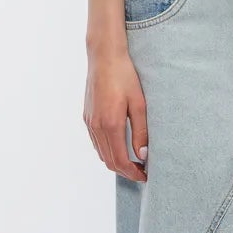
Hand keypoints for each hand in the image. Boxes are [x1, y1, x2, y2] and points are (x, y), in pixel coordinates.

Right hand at [85, 48, 148, 182]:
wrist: (104, 57)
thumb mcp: (139, 104)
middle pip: (109, 161)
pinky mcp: (87, 117)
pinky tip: (119, 147)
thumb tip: (143, 155)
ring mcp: (89, 122)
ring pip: (101, 153)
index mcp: (110, 124)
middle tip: (141, 172)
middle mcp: (96, 126)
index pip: (120, 161)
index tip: (145, 176)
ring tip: (133, 161)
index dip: (133, 173)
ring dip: (116, 162)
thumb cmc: (124, 76)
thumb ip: (141, 131)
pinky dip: (107, 151)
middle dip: (125, 171)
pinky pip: (96, 142)